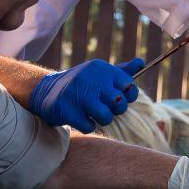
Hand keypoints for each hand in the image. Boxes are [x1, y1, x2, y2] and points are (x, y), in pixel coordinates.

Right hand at [29, 58, 144, 131]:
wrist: (46, 91)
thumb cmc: (82, 85)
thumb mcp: (101, 74)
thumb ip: (123, 71)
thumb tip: (142, 62)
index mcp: (101, 69)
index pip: (129, 87)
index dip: (128, 97)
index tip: (118, 97)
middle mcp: (90, 79)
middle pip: (119, 103)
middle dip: (115, 110)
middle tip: (105, 107)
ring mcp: (77, 94)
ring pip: (106, 117)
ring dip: (102, 119)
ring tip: (93, 113)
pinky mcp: (66, 110)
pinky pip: (89, 126)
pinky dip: (87, 125)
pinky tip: (81, 118)